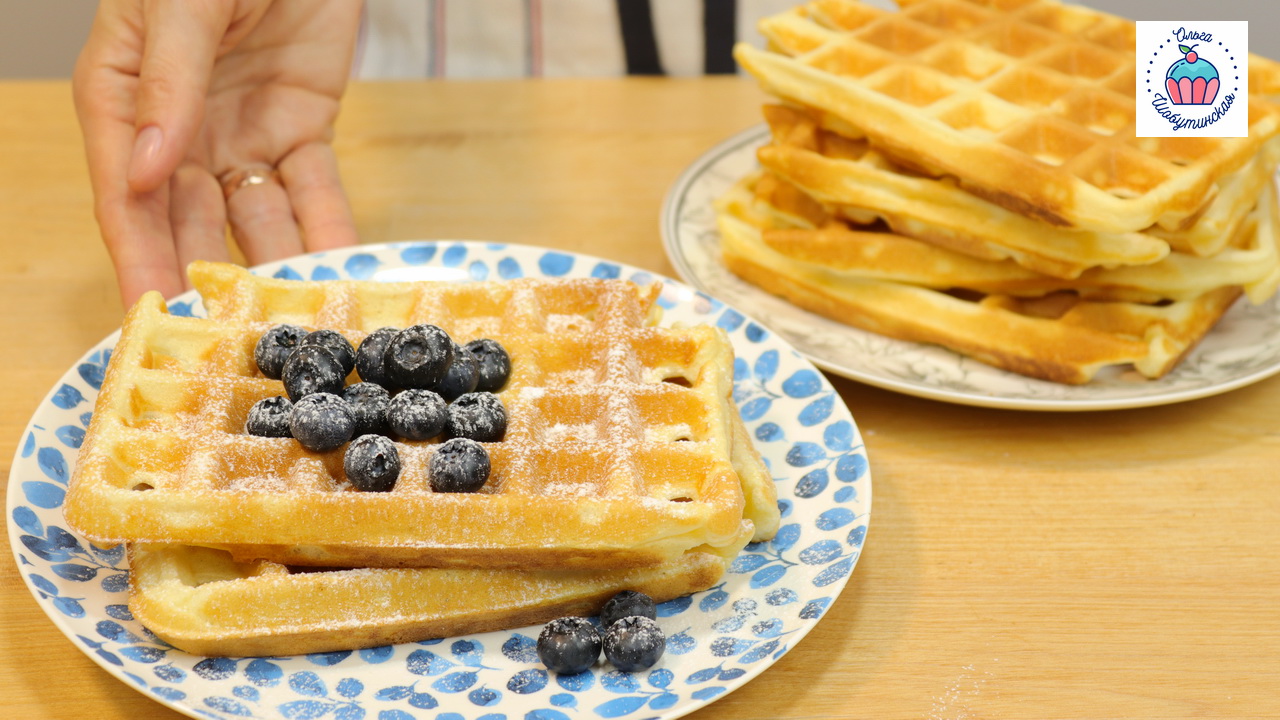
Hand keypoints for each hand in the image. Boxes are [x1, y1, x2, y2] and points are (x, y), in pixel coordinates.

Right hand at [73, 0, 362, 305]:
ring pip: (253, 219)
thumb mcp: (182, 4)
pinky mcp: (299, 129)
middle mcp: (178, 130)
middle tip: (227, 343)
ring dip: (271, 269)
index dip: (139, 258)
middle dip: (206, 282)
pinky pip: (312, 192)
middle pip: (188, 223)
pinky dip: (325, 230)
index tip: (152, 317)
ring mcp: (240, 135)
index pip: (126, 197)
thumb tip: (142, 173)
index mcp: (124, 99)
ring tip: (291, 324)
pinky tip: (336, 274)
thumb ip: (168, 84)